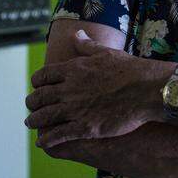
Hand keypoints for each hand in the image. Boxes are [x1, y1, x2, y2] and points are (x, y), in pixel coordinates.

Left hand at [25, 30, 168, 148]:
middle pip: (39, 97)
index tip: (36, 86)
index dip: (36, 82)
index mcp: (73, 69)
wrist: (147, 89)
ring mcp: (75, 109)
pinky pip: (58, 135)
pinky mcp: (85, 128)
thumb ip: (87, 46)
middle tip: (30, 106)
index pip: (43, 76)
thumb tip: (77, 34)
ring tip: (30, 123)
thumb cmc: (129, 69)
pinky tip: (42, 142)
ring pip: (44, 117)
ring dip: (34, 121)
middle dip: (32, 103)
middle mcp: (69, 89)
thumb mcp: (106, 52)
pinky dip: (47, 140)